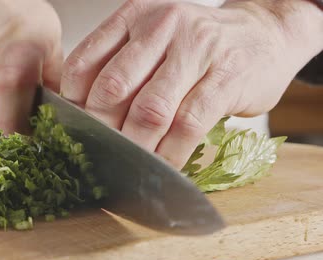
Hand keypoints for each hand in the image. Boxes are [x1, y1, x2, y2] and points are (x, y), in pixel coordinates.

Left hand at [61, 0, 322, 167]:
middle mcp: (162, 26)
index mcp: (134, 16)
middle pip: (112, 87)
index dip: (72, 102)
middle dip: (101, 129)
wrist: (265, 33)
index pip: (84, 62)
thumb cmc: (198, 46)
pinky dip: (171, 153)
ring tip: (130, 164)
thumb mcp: (153, 39)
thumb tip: (81, 114)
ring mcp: (197, 50)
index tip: (75, 127)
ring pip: (150, 110)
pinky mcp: (226, 79)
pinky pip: (188, 126)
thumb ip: (120, 65)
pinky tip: (164, 165)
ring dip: (136, 145)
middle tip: (101, 151)